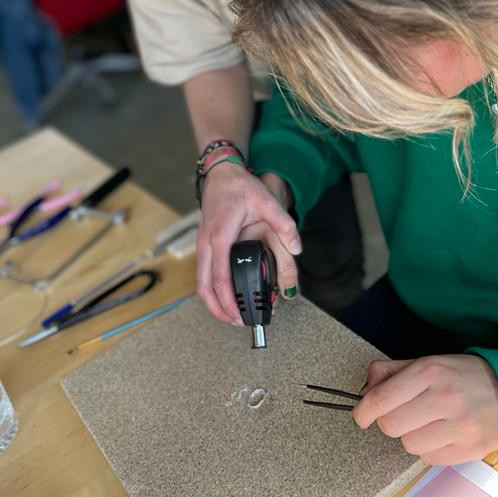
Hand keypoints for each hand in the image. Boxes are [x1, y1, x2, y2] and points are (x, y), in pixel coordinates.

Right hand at [196, 163, 300, 323]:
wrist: (221, 173)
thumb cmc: (239, 186)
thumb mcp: (265, 200)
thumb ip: (284, 223)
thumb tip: (297, 246)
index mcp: (220, 236)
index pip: (218, 277)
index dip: (227, 300)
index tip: (239, 314)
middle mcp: (207, 244)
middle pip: (204, 286)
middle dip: (218, 309)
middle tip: (236, 323)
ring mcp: (202, 245)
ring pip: (200, 282)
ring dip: (213, 302)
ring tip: (230, 316)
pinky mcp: (204, 245)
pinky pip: (202, 274)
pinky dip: (211, 290)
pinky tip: (224, 297)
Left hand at [352, 354, 497, 464]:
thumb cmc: (465, 376)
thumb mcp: (428, 361)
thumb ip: (392, 372)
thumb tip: (366, 391)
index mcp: (430, 372)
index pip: (381, 399)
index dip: (363, 410)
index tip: (360, 414)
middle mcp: (444, 399)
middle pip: (390, 425)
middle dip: (388, 421)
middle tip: (400, 414)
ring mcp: (459, 427)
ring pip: (408, 444)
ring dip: (410, 436)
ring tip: (426, 422)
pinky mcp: (469, 450)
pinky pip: (429, 459)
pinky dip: (428, 449)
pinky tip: (440, 433)